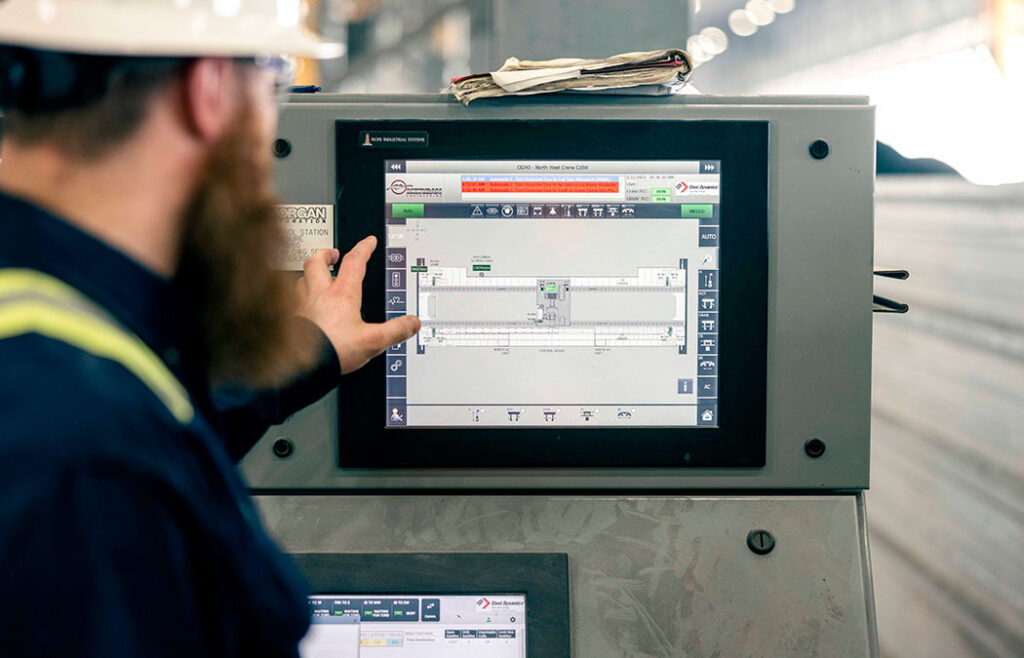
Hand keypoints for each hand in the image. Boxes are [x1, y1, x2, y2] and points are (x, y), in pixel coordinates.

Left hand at [296, 236, 419, 373]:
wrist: (301, 366)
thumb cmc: (333, 350)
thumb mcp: (373, 341)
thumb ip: (395, 331)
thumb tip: (411, 323)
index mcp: (342, 294)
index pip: (354, 262)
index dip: (363, 248)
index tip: (368, 242)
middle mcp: (319, 295)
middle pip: (317, 262)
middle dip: (326, 254)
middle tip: (332, 254)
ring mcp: (302, 306)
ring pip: (301, 279)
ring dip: (309, 275)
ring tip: (316, 277)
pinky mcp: (291, 320)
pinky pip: (292, 301)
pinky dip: (298, 297)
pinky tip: (303, 306)